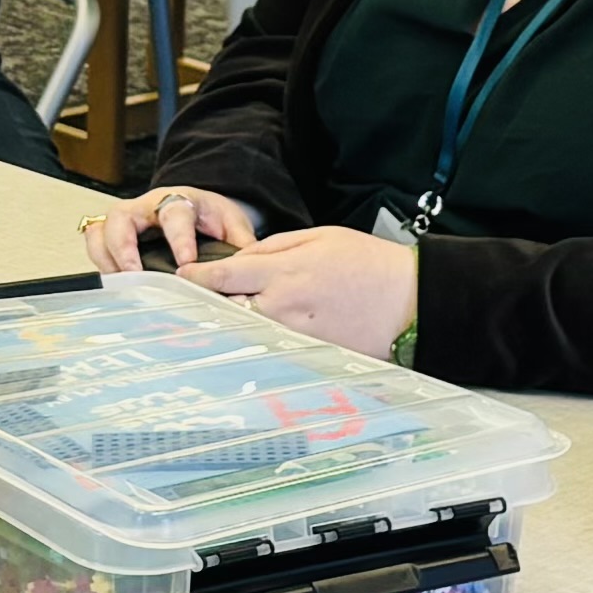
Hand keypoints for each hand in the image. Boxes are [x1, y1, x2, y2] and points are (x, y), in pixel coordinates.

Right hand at [83, 182, 268, 274]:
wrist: (197, 206)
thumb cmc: (211, 217)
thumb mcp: (232, 224)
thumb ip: (240, 244)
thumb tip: (248, 270)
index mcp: (180, 200)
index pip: (175, 214)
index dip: (179, 239)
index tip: (186, 262)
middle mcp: (146, 206)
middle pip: (122, 217)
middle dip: (124, 248)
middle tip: (135, 276)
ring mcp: (127, 219)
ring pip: (101, 230)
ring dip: (106, 258)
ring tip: (120, 286)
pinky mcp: (114, 233)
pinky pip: (95, 243)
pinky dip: (99, 262)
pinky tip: (113, 284)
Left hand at [195, 223, 417, 360]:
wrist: (410, 301)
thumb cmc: (368, 263)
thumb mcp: (320, 236)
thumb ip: (274, 247)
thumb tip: (242, 258)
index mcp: (282, 271)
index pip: (223, 276)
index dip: (196, 278)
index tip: (182, 278)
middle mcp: (282, 307)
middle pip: (227, 309)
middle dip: (210, 305)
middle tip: (195, 303)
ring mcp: (294, 336)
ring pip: (248, 331)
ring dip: (234, 325)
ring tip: (225, 321)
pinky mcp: (309, 356)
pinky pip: (274, 348)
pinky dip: (264, 342)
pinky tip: (262, 337)